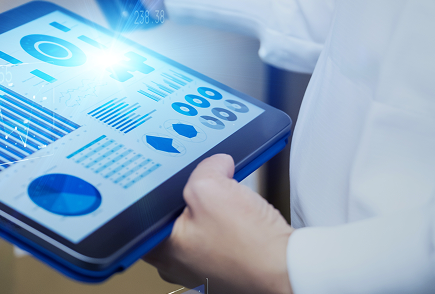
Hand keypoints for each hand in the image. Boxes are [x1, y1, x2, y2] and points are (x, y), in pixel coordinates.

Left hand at [144, 154, 293, 293]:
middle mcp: (176, 263)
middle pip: (173, 214)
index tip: (172, 173)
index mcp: (160, 248)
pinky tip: (241, 212)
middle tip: (206, 182)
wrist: (290, 269)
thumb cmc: (249, 247)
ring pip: (199, 223)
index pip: (145, 210)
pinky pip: (220, 235)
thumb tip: (214, 164)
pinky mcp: (225, 266)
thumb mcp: (211, 187)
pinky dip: (229, 222)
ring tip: (230, 199)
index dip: (159, 185)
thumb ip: (203, 168)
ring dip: (213, 207)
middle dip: (189, 193)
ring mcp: (202, 267)